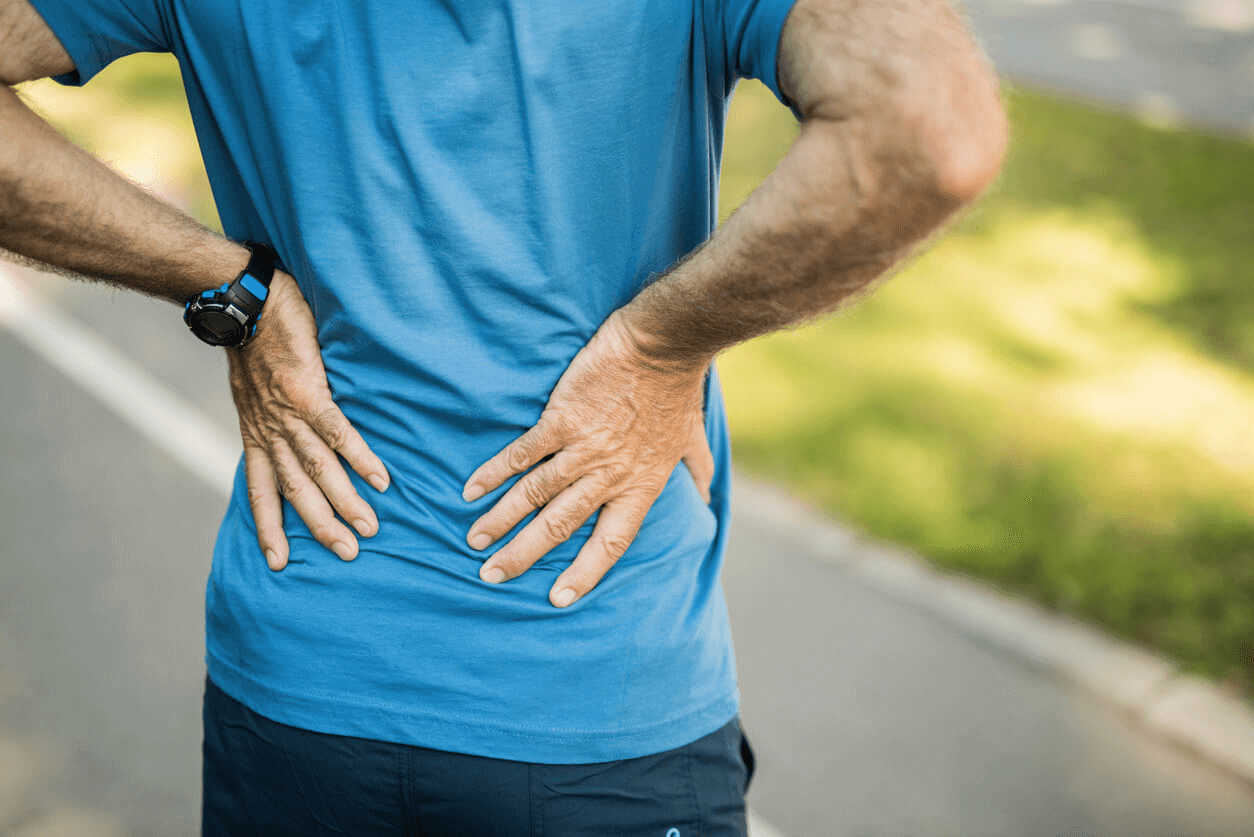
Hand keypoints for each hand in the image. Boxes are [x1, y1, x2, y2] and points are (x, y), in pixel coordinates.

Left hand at [227, 271, 389, 569]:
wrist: (242, 302)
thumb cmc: (253, 342)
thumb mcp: (251, 391)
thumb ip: (270, 417)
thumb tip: (289, 437)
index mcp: (256, 434)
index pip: (261, 492)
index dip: (268, 528)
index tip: (278, 564)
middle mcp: (270, 432)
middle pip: (297, 491)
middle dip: (320, 527)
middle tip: (348, 555)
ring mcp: (289, 413)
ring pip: (318, 469)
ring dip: (344, 502)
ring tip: (369, 528)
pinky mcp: (309, 391)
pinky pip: (337, 432)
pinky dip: (359, 457)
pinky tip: (381, 479)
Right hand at [462, 309, 714, 606]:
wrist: (663, 344)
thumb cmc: (678, 389)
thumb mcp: (691, 438)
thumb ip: (695, 471)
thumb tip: (708, 497)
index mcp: (641, 485)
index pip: (610, 542)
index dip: (585, 573)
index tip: (559, 599)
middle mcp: (610, 475)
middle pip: (559, 526)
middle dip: (522, 555)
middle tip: (492, 577)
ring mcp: (583, 448)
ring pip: (534, 495)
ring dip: (501, 520)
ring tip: (475, 541)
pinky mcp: (562, 420)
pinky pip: (523, 454)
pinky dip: (495, 473)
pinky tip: (471, 490)